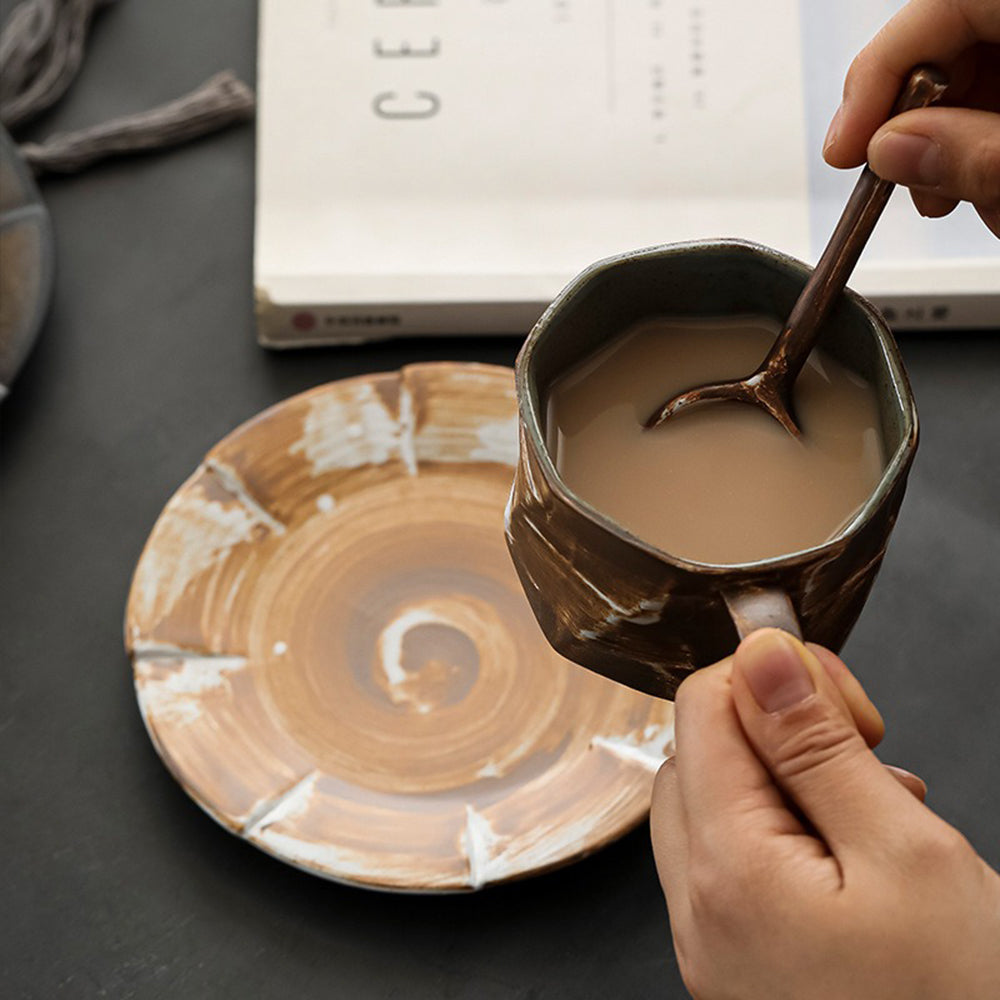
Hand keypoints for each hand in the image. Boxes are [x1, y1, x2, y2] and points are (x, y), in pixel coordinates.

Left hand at [651, 629, 999, 999]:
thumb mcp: (905, 853)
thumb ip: (817, 745)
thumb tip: (760, 653)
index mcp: (727, 869)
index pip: (700, 708)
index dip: (772, 682)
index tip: (850, 708)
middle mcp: (697, 910)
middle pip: (699, 755)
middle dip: (777, 730)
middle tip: (867, 753)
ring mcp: (710, 945)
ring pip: (713, 805)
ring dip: (785, 781)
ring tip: (875, 806)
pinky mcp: (737, 966)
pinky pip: (731, 865)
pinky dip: (783, 834)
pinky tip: (856, 852)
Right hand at [822, 0, 999, 235]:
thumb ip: (974, 154)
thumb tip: (890, 150)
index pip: (936, 7)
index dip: (876, 77)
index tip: (845, 150)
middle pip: (953, 43)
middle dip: (922, 124)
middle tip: (909, 184)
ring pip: (984, 74)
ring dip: (958, 146)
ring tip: (975, 201)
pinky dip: (990, 144)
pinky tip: (996, 188)